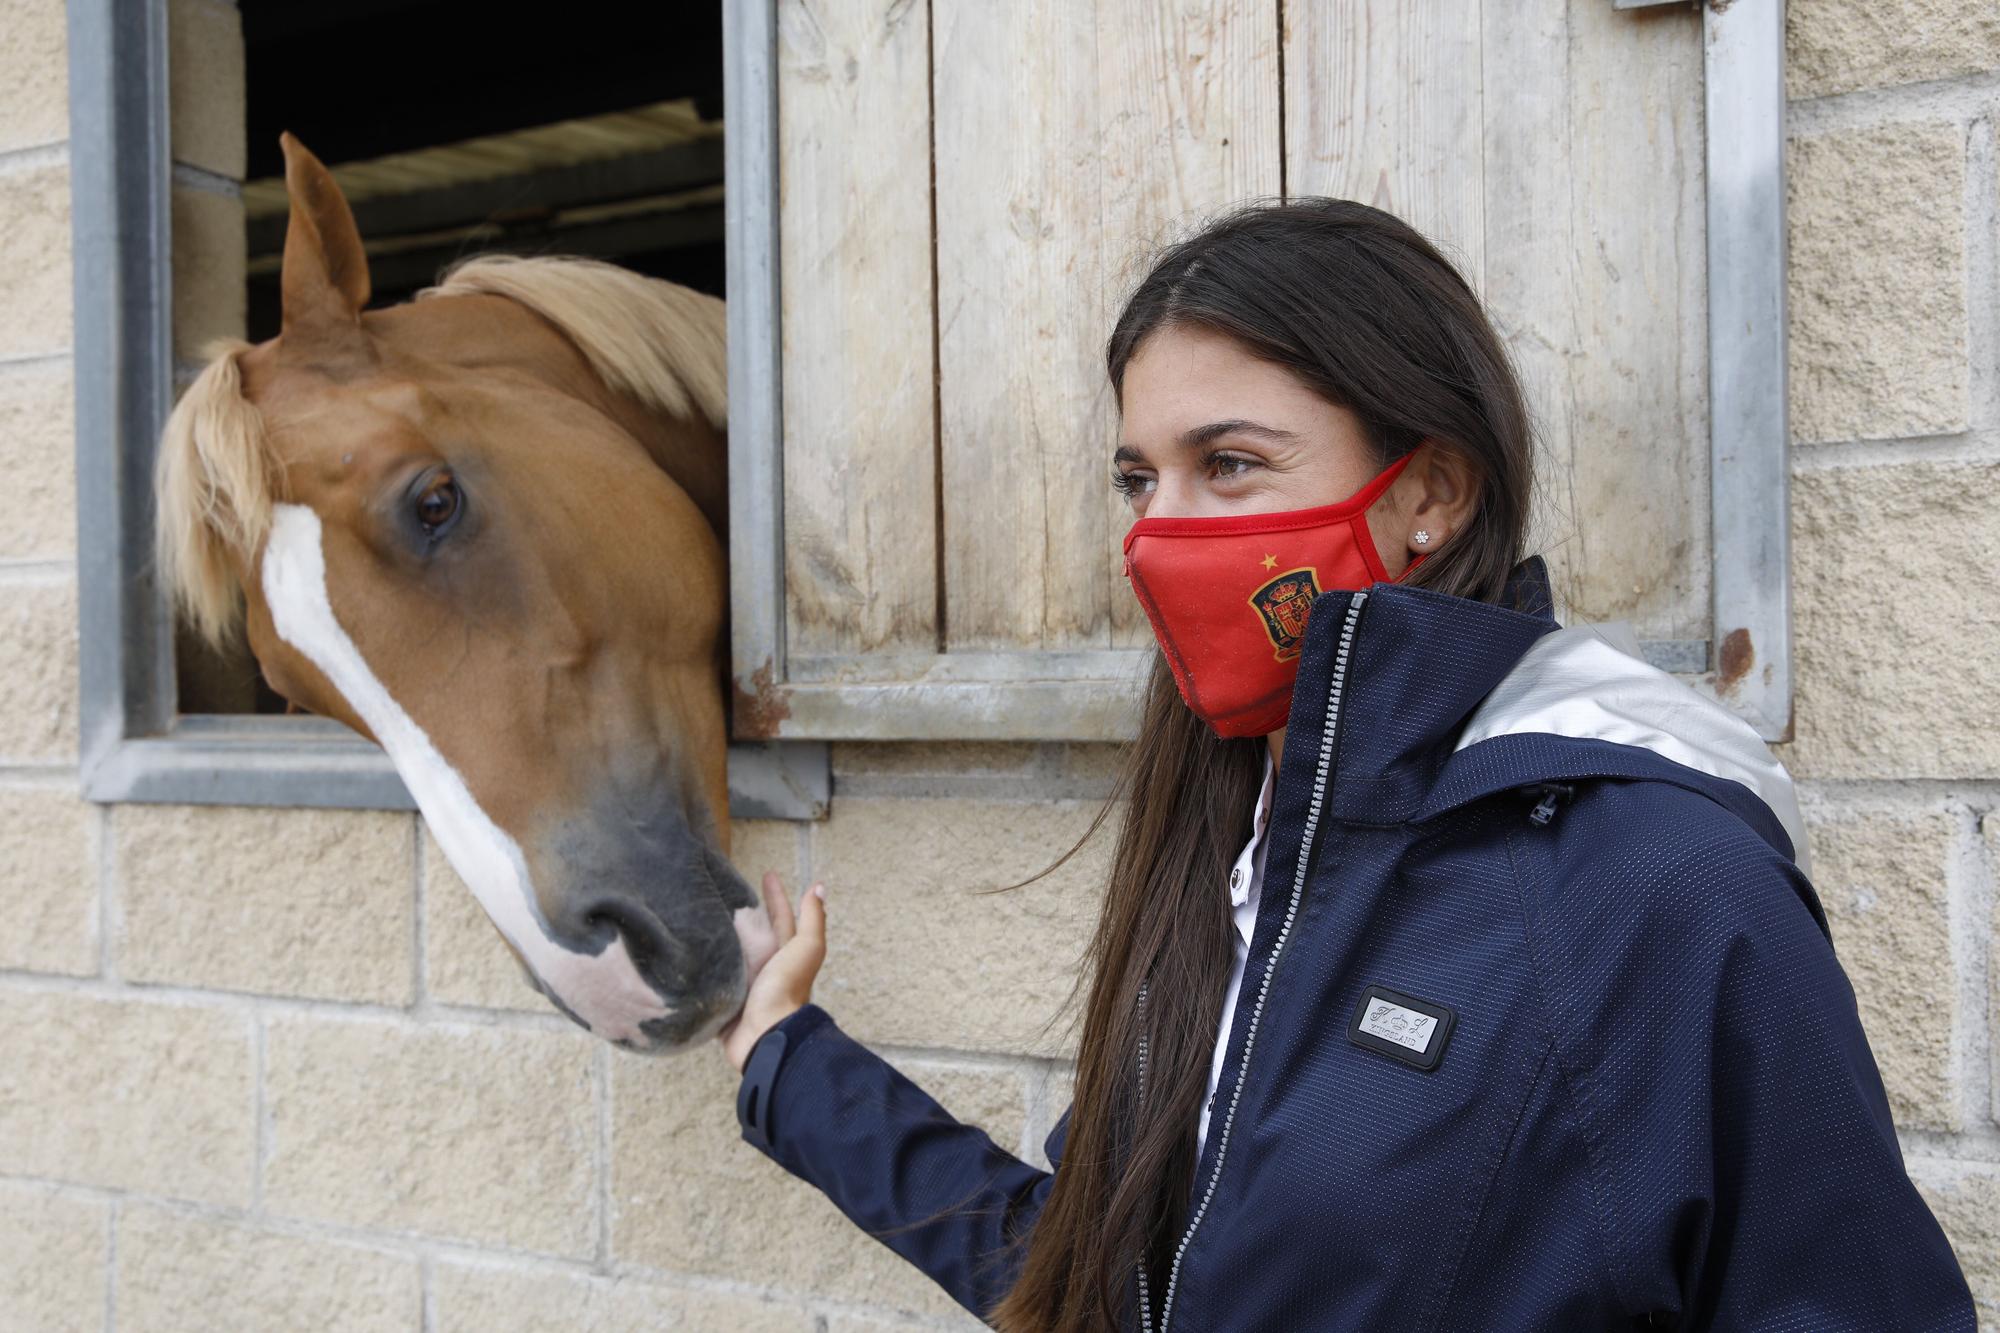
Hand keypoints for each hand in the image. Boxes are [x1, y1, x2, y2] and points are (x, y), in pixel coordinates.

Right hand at [720, 871, 826, 1072]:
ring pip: (730, 954)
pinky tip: (688, 952)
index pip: (779, 917)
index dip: (775, 896)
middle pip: (753, 934)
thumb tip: (819, 887)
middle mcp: (764, 967)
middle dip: (743, 913)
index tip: (766, 873)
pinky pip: (710, 979)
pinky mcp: (723, 1002)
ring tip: (700, 914)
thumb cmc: (785, 990)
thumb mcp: (804, 950)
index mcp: (782, 954)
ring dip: (719, 937)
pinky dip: (702, 967)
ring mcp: (743, 985)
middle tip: (724, 890)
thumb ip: (812, 921)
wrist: (765, 1036)